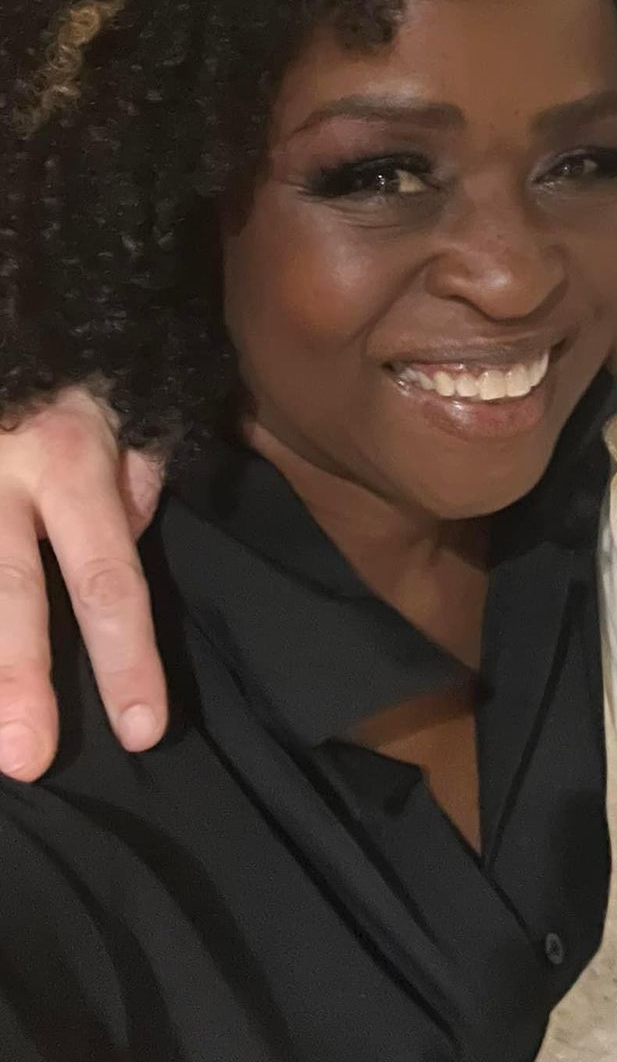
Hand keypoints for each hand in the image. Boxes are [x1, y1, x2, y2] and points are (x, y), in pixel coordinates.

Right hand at [0, 388, 165, 779]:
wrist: (11, 316)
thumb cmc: (77, 379)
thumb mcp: (128, 415)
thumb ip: (133, 486)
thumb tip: (129, 545)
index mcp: (71, 465)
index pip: (109, 578)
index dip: (126, 658)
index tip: (144, 730)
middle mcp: (1, 479)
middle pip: (8, 592)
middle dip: (17, 681)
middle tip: (29, 760)